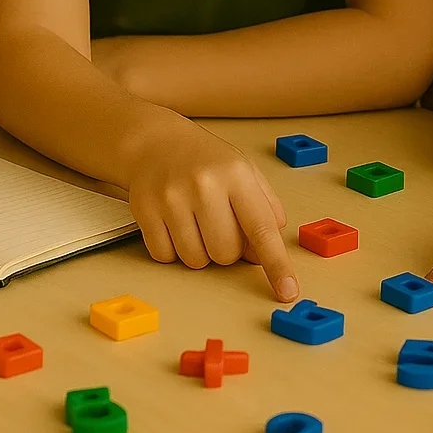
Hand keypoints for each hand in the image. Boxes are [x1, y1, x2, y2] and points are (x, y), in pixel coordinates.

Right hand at [127, 118, 298, 301]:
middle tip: (218, 224)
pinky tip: (173, 224)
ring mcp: (171, 198)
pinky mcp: (144, 210)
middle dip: (226, 250)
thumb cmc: (206, 161)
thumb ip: (265, 208)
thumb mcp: (244, 171)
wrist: (155, 141)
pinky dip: (172, 250)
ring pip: (195, 261)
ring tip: (195, 222)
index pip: (261, 229)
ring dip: (199, 252)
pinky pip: (165, 257)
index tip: (288, 291)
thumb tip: (265, 252)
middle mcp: (204, 184)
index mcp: (236, 175)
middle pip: (226, 254)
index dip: (276, 264)